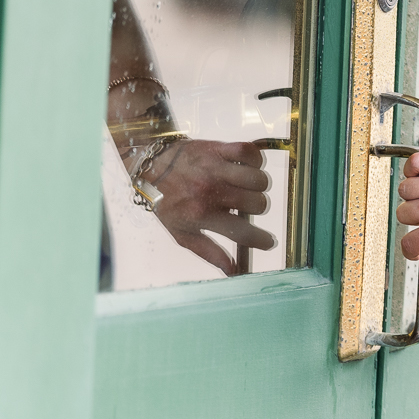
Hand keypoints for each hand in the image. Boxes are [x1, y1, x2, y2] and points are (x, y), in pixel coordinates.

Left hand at [145, 139, 275, 275]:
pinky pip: (251, 153)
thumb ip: (209, 252)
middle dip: (256, 207)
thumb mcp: (181, 233)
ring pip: (260, 180)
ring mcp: (216, 169)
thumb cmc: (167, 201)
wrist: (151, 164)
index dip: (262, 240)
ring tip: (245, 185)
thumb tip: (233, 271)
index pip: (243, 233)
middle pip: (259, 204)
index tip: (268, 242)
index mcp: (201, 215)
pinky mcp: (219, 148)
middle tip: (244, 205)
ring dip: (257, 185)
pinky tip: (245, 166)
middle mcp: (210, 192)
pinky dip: (255, 159)